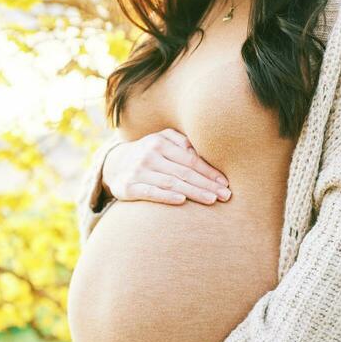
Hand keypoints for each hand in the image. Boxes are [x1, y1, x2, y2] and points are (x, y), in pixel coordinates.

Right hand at [102, 129, 231, 206]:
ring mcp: (138, 171)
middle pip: (184, 172)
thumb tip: (204, 153)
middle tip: (226, 195)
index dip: (209, 171)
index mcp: (160, 141)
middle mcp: (149, 155)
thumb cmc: (149, 153)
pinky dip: (166, 196)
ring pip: (171, 183)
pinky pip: (150, 192)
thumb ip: (182, 143)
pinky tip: (182, 201)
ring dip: (193, 192)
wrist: (114, 164)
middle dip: (207, 184)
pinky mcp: (128, 187)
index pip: (190, 159)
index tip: (226, 182)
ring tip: (212, 200)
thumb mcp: (162, 140)